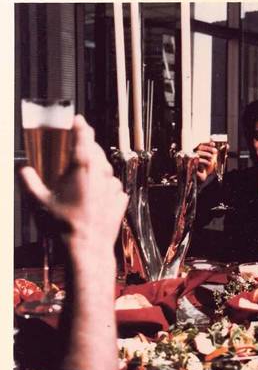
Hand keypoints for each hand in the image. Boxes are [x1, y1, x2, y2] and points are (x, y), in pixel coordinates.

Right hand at [19, 115, 127, 249]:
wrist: (87, 249)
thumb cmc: (62, 227)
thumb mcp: (38, 202)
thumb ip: (29, 182)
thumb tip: (23, 171)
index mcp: (82, 168)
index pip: (84, 137)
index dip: (81, 126)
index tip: (78, 120)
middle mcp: (101, 173)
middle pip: (96, 151)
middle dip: (87, 147)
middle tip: (76, 149)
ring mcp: (113, 187)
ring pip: (106, 169)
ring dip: (97, 168)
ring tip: (84, 176)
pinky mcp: (121, 200)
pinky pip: (114, 186)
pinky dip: (106, 186)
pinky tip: (96, 194)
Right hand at [194, 141, 217, 182]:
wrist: (202, 177)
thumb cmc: (206, 168)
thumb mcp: (214, 159)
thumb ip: (219, 152)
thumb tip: (227, 146)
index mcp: (199, 151)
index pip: (202, 144)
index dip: (207, 143)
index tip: (213, 144)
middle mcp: (194, 154)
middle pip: (200, 147)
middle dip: (208, 148)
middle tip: (215, 151)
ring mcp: (192, 159)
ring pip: (198, 152)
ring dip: (207, 154)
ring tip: (211, 158)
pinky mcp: (192, 165)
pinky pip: (197, 160)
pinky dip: (204, 161)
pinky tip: (209, 163)